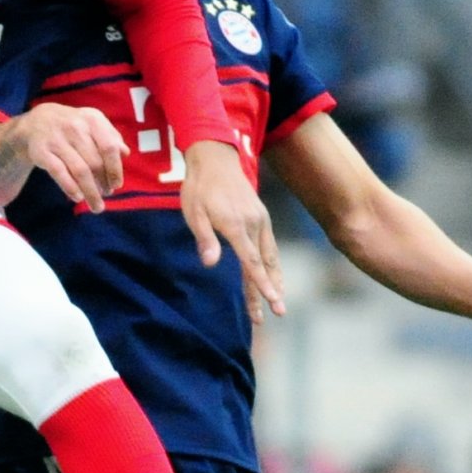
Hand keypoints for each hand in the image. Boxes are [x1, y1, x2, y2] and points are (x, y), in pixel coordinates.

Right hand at [21, 101, 126, 211]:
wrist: (35, 123)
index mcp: (92, 119)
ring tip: (96, 205)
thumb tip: (125, 153)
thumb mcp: (92, 124)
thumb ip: (110, 137)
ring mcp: (57, 139)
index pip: (109, 147)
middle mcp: (75, 127)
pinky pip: (59, 173)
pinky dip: (70, 187)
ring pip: (79, 171)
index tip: (117, 184)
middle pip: (95, 162)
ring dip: (90, 192)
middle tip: (106, 195)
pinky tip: (78, 198)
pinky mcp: (41, 152)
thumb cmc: (71, 126)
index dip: (115, 169)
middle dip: (103, 183)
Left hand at [181, 140, 282, 319]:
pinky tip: (272, 275)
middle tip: (278, 313)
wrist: (215, 159)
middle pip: (265, 264)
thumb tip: (210, 264)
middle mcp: (254, 224)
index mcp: (237, 226)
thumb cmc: (199, 188)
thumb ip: (204, 239)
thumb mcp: (193, 213)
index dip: (261, 285)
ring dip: (275, 279)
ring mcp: (261, 220)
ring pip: (271, 256)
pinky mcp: (261, 217)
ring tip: (277, 301)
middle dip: (270, 290)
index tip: (271, 302)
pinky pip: (270, 246)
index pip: (252, 262)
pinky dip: (273, 264)